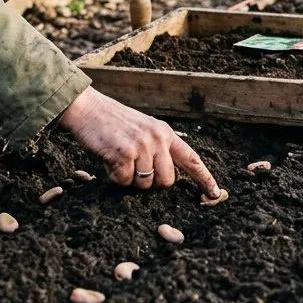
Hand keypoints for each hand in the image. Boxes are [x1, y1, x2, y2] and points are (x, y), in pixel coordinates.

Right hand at [59, 87, 219, 195]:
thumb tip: (165, 179)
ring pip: (145, 185)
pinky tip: (109, 159)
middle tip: (134, 167)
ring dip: (130, 179)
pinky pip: (124, 182)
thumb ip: (157, 150)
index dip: (204, 178)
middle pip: (167, 181)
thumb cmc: (113, 123)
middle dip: (151, 182)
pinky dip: (114, 177)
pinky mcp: (123, 154)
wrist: (87, 109)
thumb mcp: (143, 130)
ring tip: (119, 158)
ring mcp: (141, 146)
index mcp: (165, 133)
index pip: (191, 158)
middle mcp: (157, 139)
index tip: (215, 193)